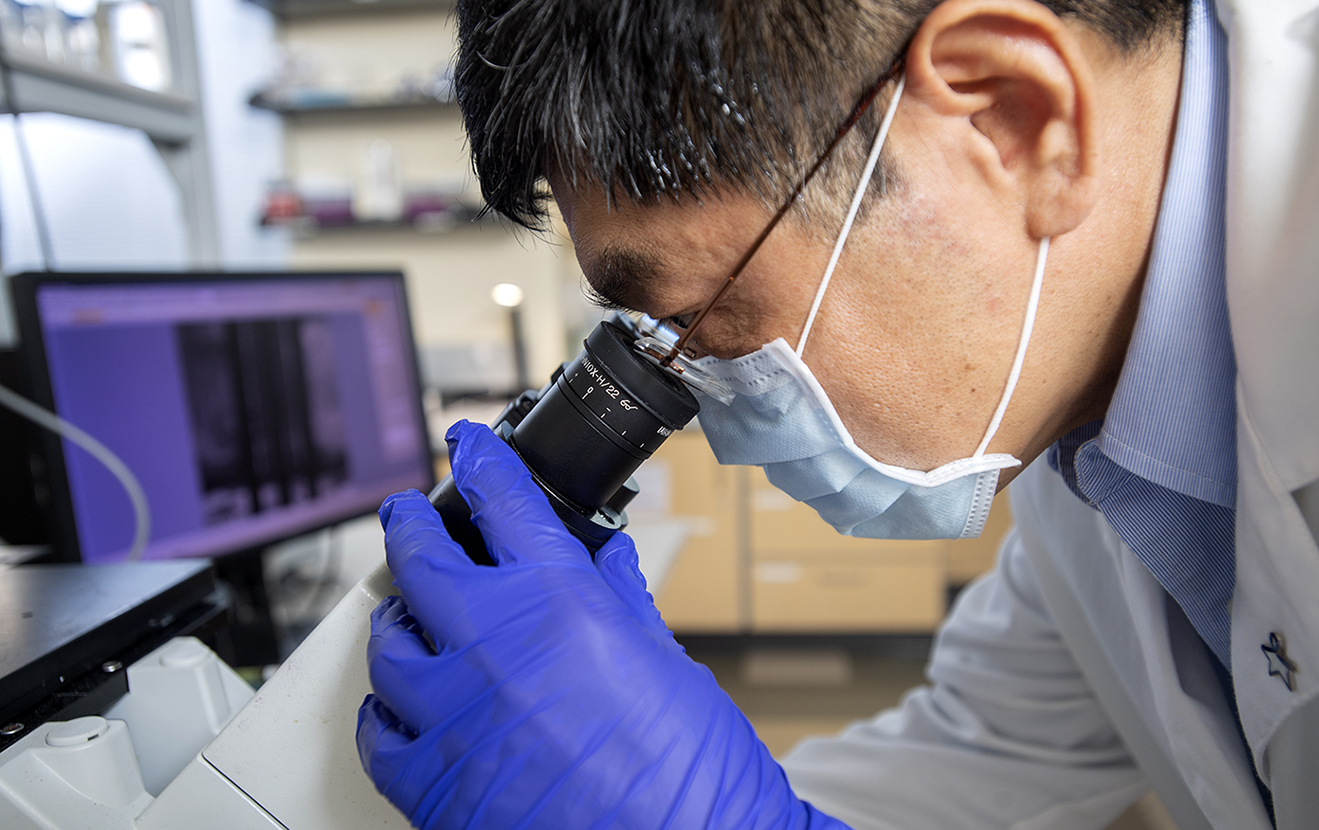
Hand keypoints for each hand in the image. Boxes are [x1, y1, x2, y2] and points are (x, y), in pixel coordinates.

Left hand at [356, 420, 847, 828]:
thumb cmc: (689, 772)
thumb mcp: (666, 663)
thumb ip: (620, 601)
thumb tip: (606, 560)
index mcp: (559, 601)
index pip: (502, 500)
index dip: (480, 460)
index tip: (467, 447)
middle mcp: (493, 643)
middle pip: (419, 557)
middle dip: (409, 524)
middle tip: (406, 514)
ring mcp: (453, 711)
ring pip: (387, 643)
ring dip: (396, 621)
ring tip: (405, 618)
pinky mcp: (430, 779)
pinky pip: (377, 730)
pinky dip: (383, 710)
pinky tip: (396, 705)